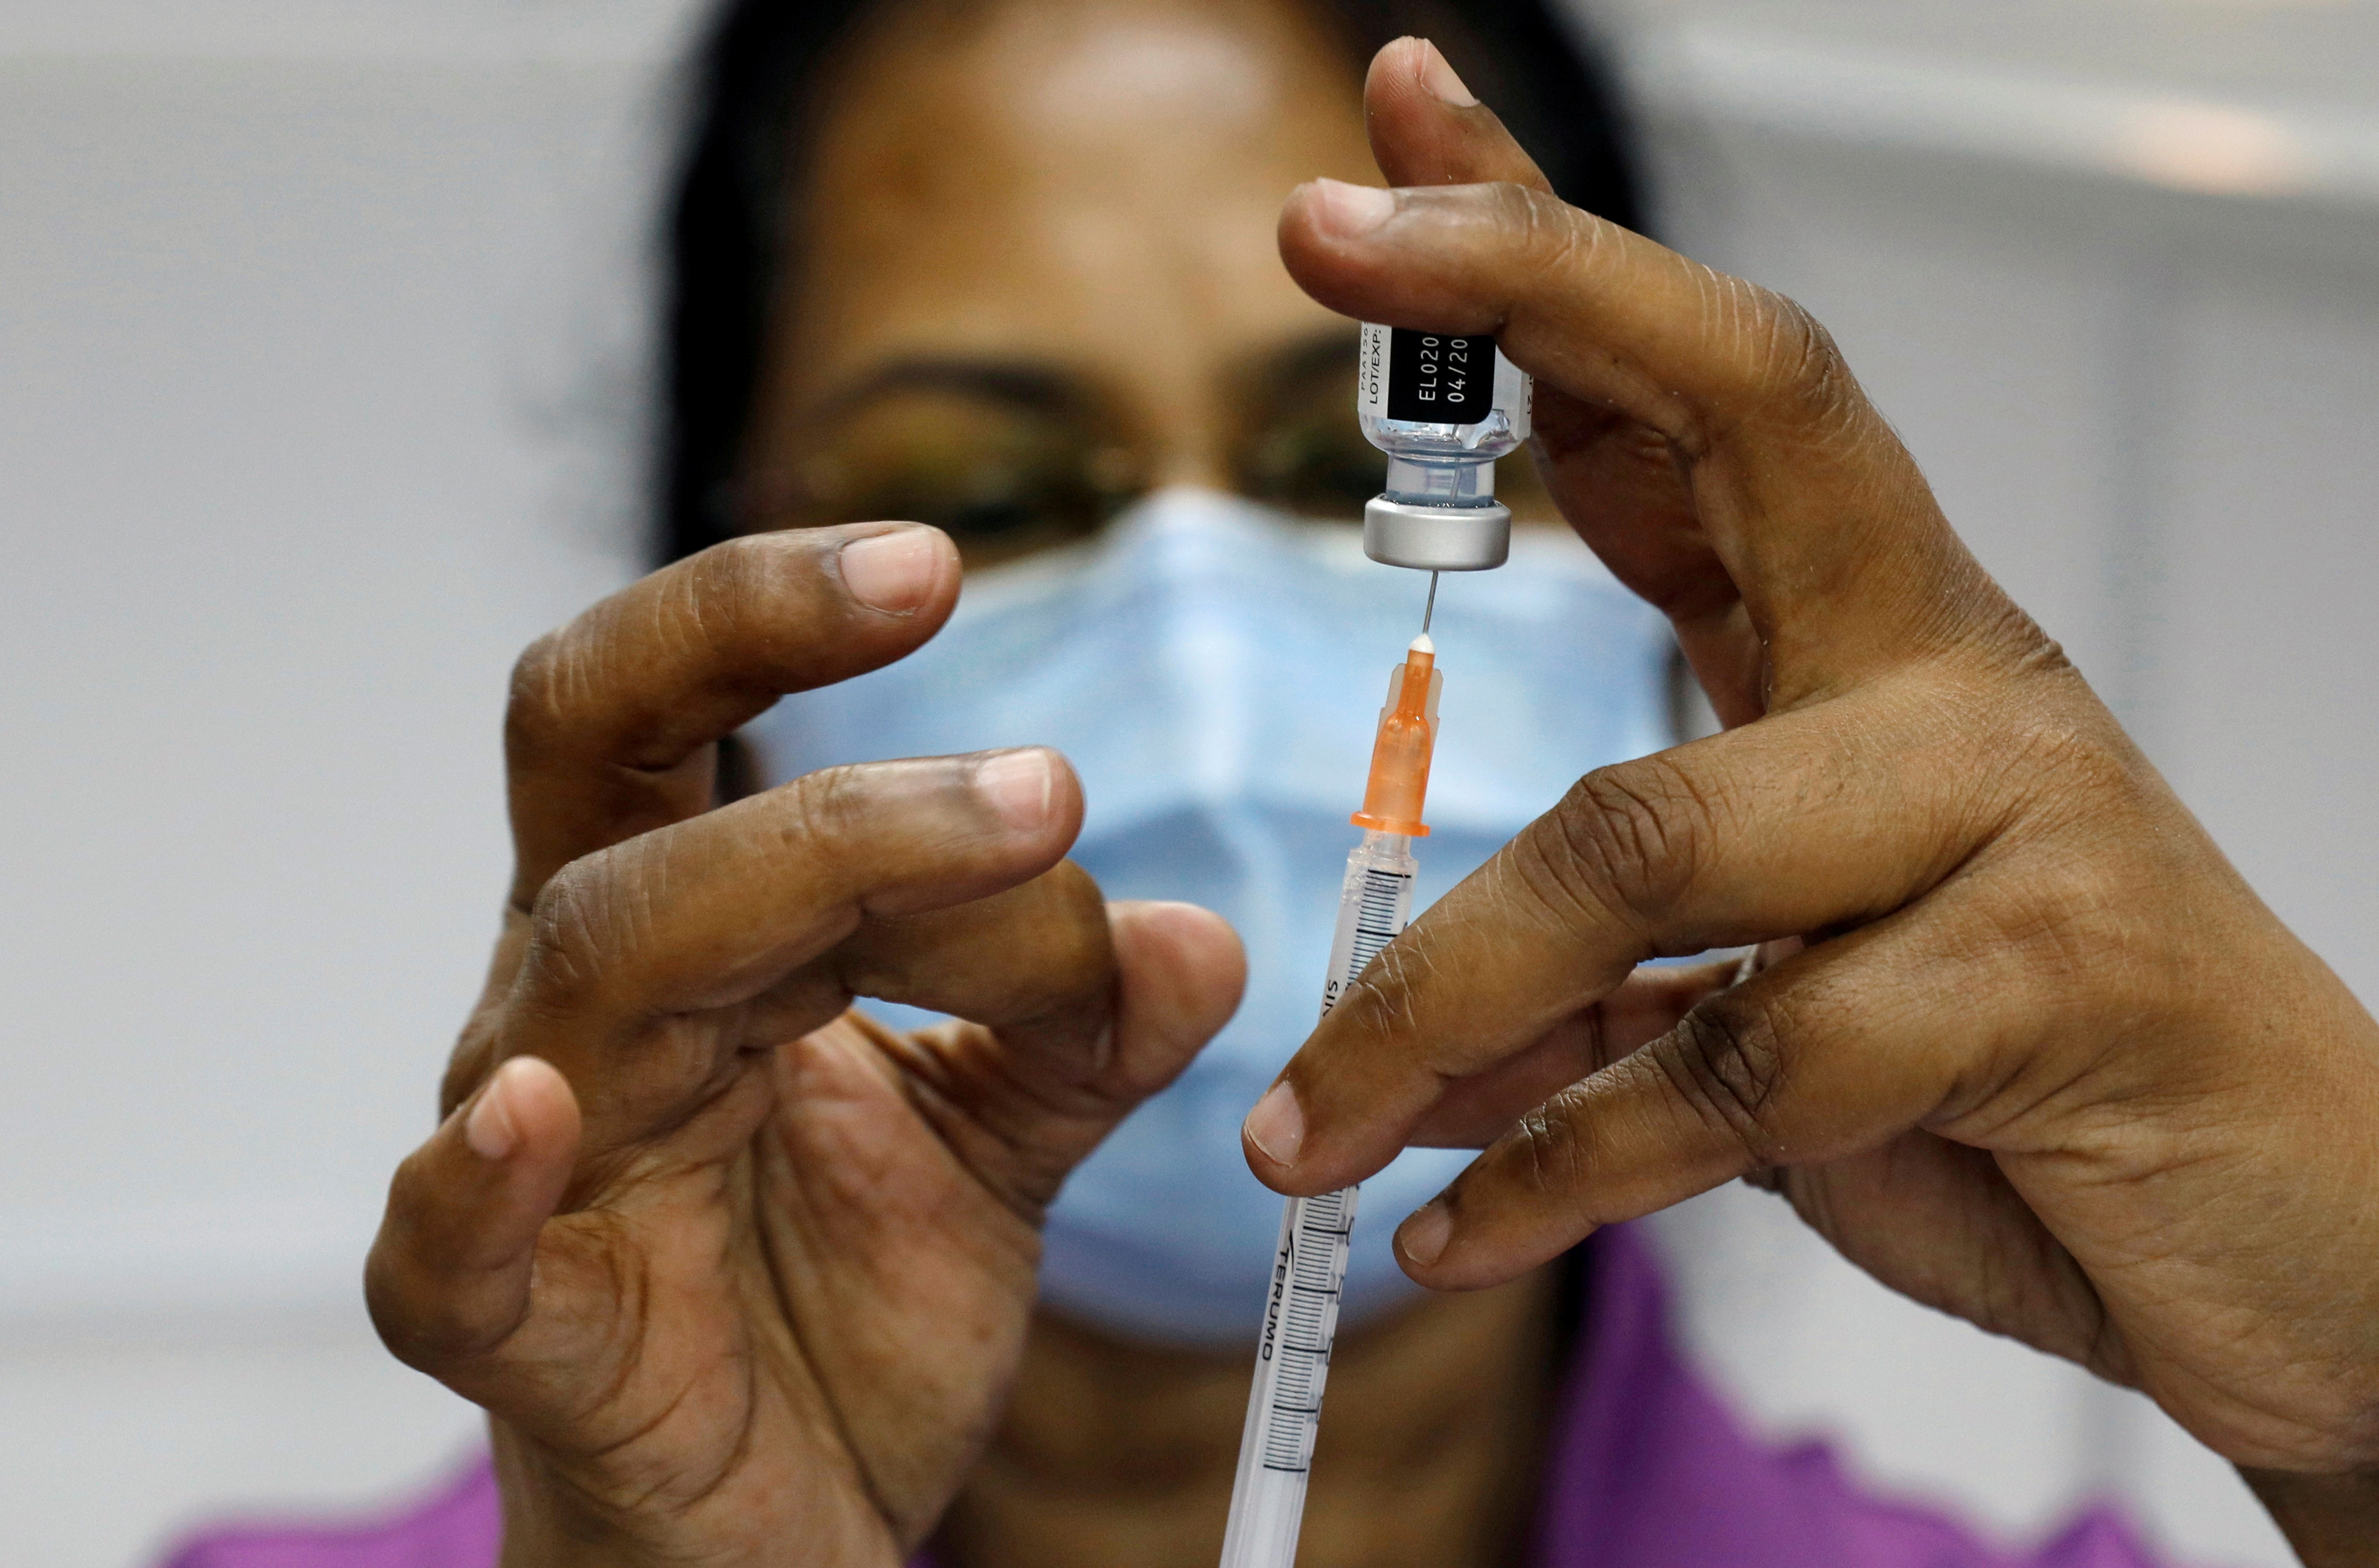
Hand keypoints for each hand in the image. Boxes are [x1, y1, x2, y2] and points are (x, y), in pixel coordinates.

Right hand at [365, 524, 1242, 1567]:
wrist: (793, 1524)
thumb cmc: (844, 1313)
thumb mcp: (1004, 1150)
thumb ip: (1086, 1039)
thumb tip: (1199, 935)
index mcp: (691, 941)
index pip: (673, 716)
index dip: (771, 612)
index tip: (937, 557)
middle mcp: (590, 1011)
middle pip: (629, 797)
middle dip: (773, 679)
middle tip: (965, 645)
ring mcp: (539, 1160)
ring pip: (600, 963)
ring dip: (799, 878)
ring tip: (1009, 850)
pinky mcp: (516, 1330)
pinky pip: (440, 1248)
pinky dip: (467, 1178)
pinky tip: (518, 1106)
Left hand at [1247, 39, 2378, 1553]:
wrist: (2286, 1239)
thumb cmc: (2019, 1083)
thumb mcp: (1785, 993)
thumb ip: (1608, 967)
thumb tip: (1392, 1013)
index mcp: (1881, 641)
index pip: (1713, 385)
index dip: (1552, 252)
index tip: (1396, 120)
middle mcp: (1949, 679)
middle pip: (1746, 425)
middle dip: (1525, 301)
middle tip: (1316, 228)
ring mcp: (2014, 814)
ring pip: (1650, 837)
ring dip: (1434, 1001)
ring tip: (1298, 1135)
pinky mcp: (2052, 984)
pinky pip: (1739, 1070)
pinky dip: (1565, 1171)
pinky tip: (1459, 1232)